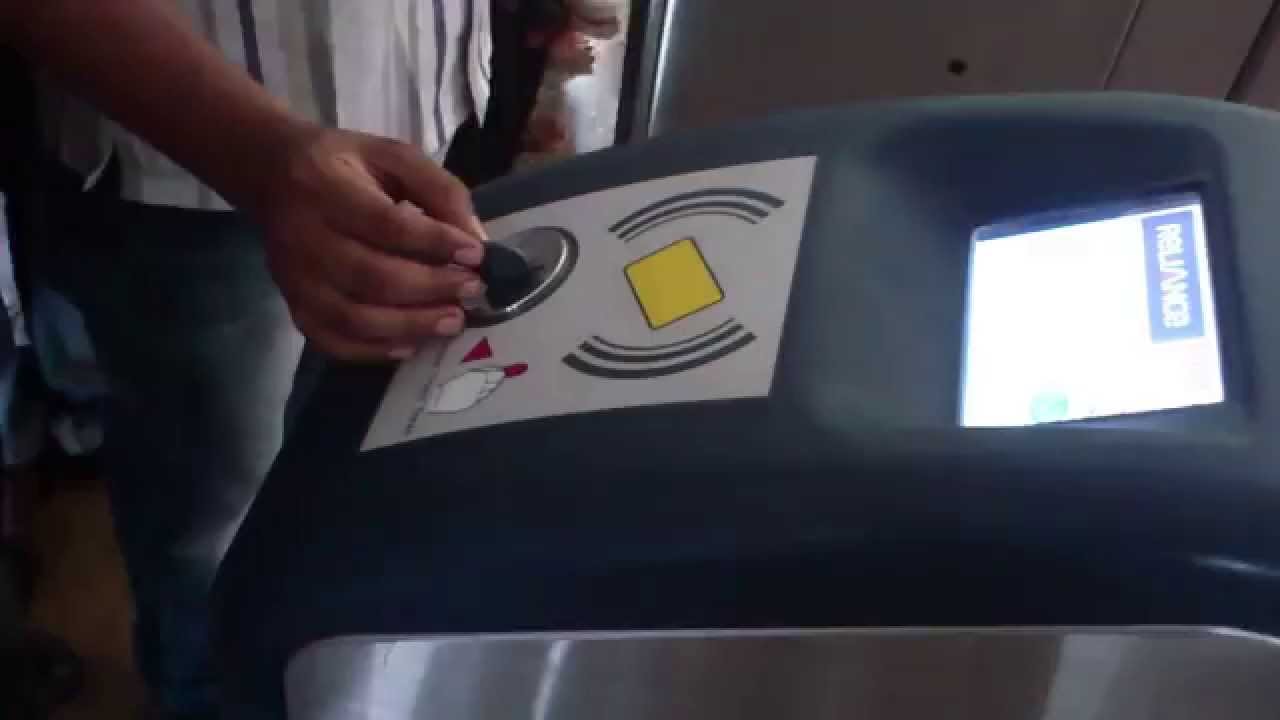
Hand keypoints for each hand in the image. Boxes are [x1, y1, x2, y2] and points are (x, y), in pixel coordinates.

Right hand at [256, 125, 487, 360]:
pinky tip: (410, 344)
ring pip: (355, 317)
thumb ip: (439, 190)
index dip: (435, 243)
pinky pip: (333, 341)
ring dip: (411, 325)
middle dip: (431, 289)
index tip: (476, 254)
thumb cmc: (345, 165)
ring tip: (452, 321)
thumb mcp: (394, 157)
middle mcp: (305, 238)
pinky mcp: (294, 305)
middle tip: (472, 291)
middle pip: (373, 277)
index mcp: (328, 190)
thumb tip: (476, 239)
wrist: (271, 174)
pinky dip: (375, 350)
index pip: (387, 225)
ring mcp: (296, 279)